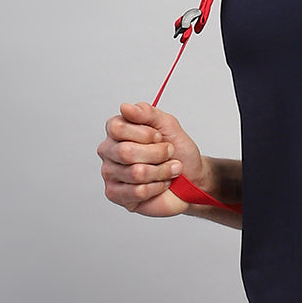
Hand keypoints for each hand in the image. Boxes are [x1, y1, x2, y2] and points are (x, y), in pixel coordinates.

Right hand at [97, 102, 203, 216]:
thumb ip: (147, 113)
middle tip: (168, 153)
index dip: (145, 134)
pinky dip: (157, 187)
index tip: (159, 137)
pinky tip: (160, 184)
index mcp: (117, 130)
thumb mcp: (168, 125)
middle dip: (157, 154)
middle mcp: (109, 150)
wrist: (192, 177)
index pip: (117, 128)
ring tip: (168, 169)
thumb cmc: (178, 152)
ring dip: (161, 171)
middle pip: (126, 152)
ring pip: (136, 173)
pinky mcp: (115, 194)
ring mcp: (109, 173)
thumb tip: (125, 108)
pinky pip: (137, 191)